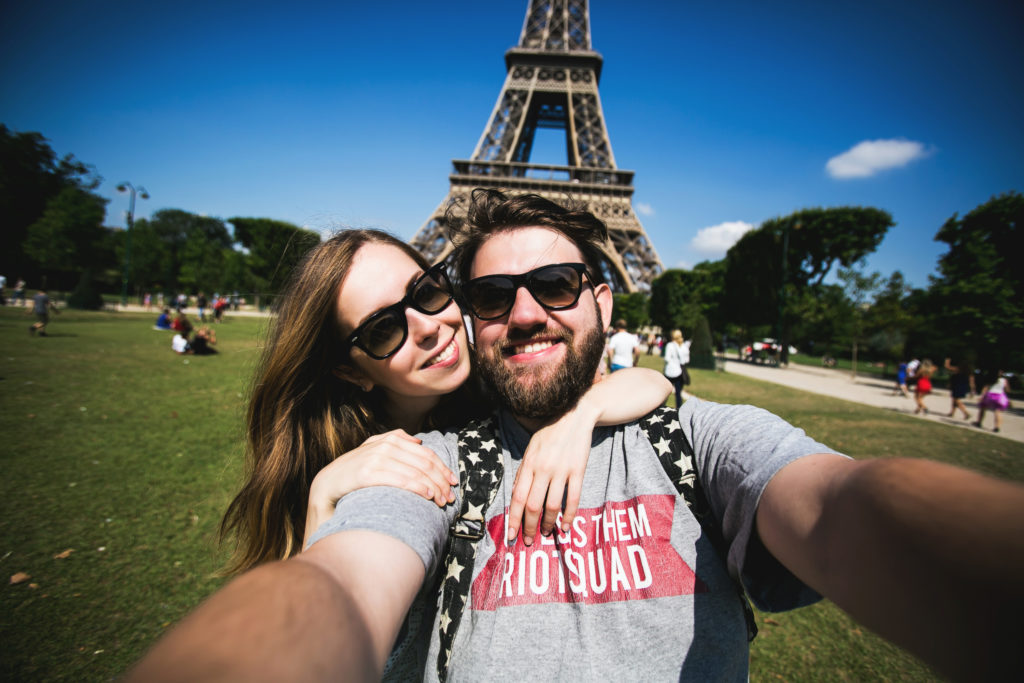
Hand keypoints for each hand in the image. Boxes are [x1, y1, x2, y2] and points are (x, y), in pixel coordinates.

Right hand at [303, 430, 457, 546]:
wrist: (325, 487)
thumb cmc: (353, 474)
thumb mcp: (373, 453)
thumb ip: (393, 441)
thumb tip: (418, 440)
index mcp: (389, 440)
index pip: (425, 453)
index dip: (442, 468)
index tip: (453, 482)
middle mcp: (383, 446)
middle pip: (423, 462)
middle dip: (440, 480)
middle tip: (451, 496)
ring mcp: (374, 458)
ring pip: (415, 472)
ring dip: (433, 487)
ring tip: (442, 501)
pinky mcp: (367, 473)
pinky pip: (400, 480)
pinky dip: (417, 488)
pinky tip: (427, 496)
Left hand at [507, 410, 591, 546]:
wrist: (575, 416)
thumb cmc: (549, 434)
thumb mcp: (530, 449)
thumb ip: (524, 472)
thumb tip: (517, 495)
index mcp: (529, 464)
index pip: (517, 497)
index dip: (513, 518)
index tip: (511, 535)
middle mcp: (543, 469)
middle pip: (533, 505)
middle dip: (529, 527)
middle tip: (528, 541)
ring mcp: (561, 471)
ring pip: (552, 505)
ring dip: (548, 524)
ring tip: (546, 534)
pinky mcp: (578, 471)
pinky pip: (573, 499)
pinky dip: (569, 516)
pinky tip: (566, 527)